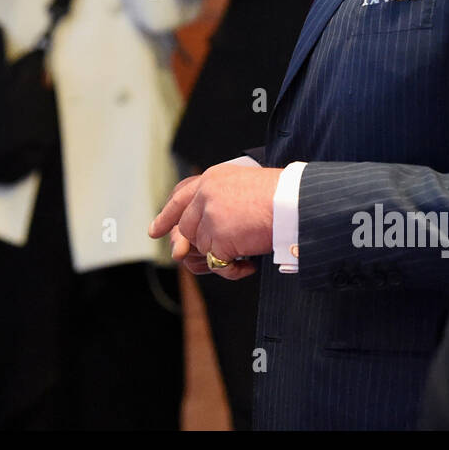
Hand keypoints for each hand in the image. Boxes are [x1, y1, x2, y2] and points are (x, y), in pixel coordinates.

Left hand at [149, 162, 280, 278]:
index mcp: (212, 178)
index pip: (181, 197)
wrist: (294, 202)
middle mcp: (206, 194)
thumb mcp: (244, 188)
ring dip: (222, 256)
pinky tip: (248, 266)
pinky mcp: (218, 237)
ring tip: (245, 255)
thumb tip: (191, 240)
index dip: (167, 216)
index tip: (154, 231)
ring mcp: (210, 216)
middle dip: (199, 246)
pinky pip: (217, 263)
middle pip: (188, 228)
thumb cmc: (280, 196)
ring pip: (201, 247)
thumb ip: (218, 203)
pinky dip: (232, 270)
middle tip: (221, 254)